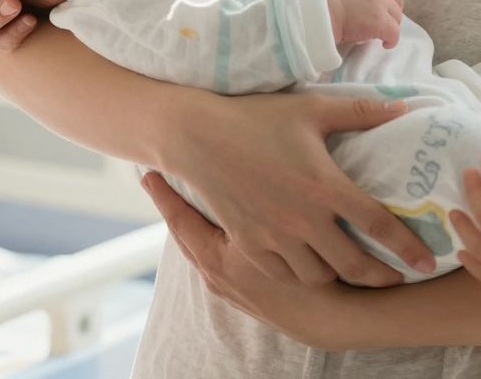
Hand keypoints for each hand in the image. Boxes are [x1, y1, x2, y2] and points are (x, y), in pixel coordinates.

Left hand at [143, 171, 353, 349]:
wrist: (332, 318)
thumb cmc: (309, 272)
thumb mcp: (281, 233)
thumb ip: (256, 201)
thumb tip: (240, 161)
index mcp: (217, 257)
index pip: (180, 219)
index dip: (164, 195)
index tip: (148, 173)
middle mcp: (216, 273)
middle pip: (186, 234)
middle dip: (174, 206)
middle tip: (160, 176)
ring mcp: (229, 286)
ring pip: (203, 246)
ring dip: (194, 222)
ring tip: (189, 195)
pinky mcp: (245, 292)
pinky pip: (220, 256)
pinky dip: (215, 237)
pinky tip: (223, 224)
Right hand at [157, 92, 436, 286]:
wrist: (197, 136)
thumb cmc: (257, 118)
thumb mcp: (313, 110)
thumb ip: (362, 112)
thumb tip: (406, 107)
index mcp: (326, 187)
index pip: (379, 226)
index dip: (409, 248)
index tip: (428, 262)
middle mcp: (304, 219)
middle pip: (354, 264)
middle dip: (381, 277)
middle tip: (397, 279)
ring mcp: (274, 236)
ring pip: (319, 275)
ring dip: (339, 275)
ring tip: (351, 268)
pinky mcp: (249, 244)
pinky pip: (284, 273)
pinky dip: (301, 273)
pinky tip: (310, 264)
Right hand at [327, 0, 403, 48]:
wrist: (323, 15)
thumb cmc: (328, 9)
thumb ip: (361, 0)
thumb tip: (367, 14)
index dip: (392, 5)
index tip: (387, 15)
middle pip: (397, 6)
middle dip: (394, 18)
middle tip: (386, 28)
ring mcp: (380, 8)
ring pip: (397, 20)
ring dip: (392, 29)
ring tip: (383, 37)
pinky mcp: (381, 23)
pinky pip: (395, 34)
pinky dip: (392, 41)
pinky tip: (385, 44)